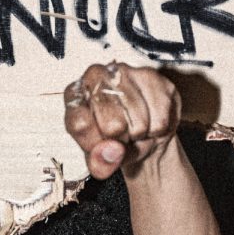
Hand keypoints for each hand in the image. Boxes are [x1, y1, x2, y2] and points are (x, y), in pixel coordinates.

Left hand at [64, 62, 180, 178]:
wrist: (143, 135)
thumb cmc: (115, 141)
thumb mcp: (100, 159)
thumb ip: (100, 162)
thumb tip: (111, 152)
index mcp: (74, 97)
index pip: (80, 124)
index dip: (95, 143)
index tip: (103, 146)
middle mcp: (94, 76)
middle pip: (112, 124)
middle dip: (121, 139)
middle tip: (121, 137)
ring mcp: (124, 72)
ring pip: (139, 122)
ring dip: (140, 134)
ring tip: (135, 130)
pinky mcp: (152, 77)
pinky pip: (159, 119)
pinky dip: (156, 129)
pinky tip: (149, 121)